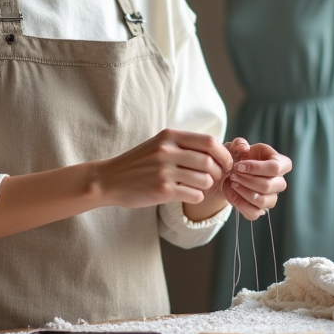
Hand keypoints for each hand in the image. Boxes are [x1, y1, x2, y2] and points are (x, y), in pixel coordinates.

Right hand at [96, 129, 232, 208]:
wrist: (109, 179)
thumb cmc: (137, 163)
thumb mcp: (158, 144)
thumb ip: (183, 144)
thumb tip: (215, 150)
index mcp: (169, 136)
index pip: (209, 141)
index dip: (223, 154)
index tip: (224, 163)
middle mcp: (167, 151)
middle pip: (209, 161)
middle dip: (218, 172)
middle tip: (215, 177)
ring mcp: (164, 171)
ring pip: (204, 179)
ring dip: (207, 185)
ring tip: (198, 186)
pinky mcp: (162, 190)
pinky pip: (194, 195)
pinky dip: (197, 197)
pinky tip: (188, 194)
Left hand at [221, 138, 290, 220]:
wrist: (228, 173)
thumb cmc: (237, 157)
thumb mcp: (236, 146)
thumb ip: (239, 143)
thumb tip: (244, 148)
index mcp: (279, 163)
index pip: (276, 168)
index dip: (257, 168)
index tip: (239, 165)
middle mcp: (279, 182)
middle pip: (268, 186)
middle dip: (247, 180)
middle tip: (233, 174)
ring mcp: (271, 197)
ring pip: (262, 201)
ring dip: (244, 191)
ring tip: (232, 182)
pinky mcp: (260, 210)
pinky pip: (254, 213)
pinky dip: (240, 204)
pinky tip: (232, 194)